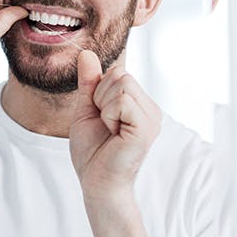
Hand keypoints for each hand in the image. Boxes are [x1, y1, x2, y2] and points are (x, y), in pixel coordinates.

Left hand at [69, 50, 161, 198]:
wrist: (96, 183)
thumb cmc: (93, 152)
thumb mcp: (86, 110)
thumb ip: (89, 82)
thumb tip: (86, 53)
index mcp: (137, 103)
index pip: (117, 70)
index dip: (98, 89)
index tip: (100, 114)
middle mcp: (149, 107)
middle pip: (120, 73)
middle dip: (100, 95)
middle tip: (104, 123)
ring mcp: (151, 117)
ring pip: (122, 82)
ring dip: (104, 106)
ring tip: (109, 129)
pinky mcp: (146, 127)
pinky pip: (122, 100)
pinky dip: (109, 114)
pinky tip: (114, 133)